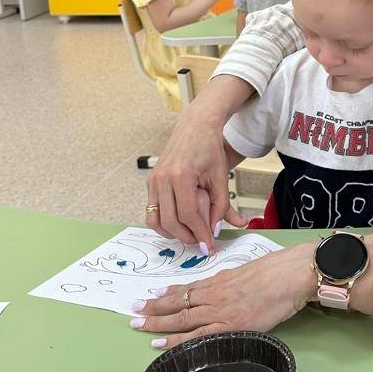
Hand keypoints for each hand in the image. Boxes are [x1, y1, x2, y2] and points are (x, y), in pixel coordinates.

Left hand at [131, 243, 317, 347]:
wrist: (290, 276)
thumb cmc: (276, 273)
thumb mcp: (248, 272)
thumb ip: (230, 282)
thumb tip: (219, 287)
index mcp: (220, 280)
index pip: (188, 288)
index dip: (168, 293)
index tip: (152, 296)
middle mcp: (215, 294)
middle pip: (178, 302)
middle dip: (154, 308)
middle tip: (133, 312)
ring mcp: (220, 311)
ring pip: (181, 318)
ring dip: (158, 323)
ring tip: (138, 326)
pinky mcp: (229, 326)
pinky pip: (197, 335)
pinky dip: (177, 340)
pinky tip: (162, 344)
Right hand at [146, 75, 253, 247]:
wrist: (195, 126)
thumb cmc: (210, 149)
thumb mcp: (220, 177)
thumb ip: (221, 205)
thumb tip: (217, 230)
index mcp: (181, 176)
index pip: (188, 215)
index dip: (200, 233)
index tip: (210, 245)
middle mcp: (163, 179)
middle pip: (170, 221)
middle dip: (187, 237)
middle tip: (202, 243)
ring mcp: (154, 179)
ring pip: (156, 219)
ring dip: (172, 233)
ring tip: (190, 236)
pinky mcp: (151, 180)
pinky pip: (152, 210)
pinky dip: (163, 223)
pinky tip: (179, 225)